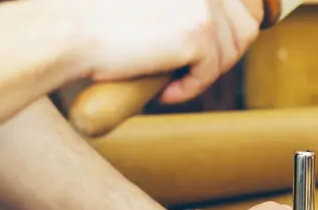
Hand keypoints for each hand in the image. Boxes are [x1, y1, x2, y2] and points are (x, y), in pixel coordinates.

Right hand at [61, 0, 260, 103]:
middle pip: (246, 27)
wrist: (71, 29)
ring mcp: (205, 3)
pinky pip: (211, 73)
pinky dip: (189, 89)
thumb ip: (186, 5)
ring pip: (233, 52)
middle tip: (192, 72)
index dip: (230, 32)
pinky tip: (165, 92)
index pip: (242, 2)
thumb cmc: (100, 18)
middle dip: (224, 56)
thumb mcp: (156, 2)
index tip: (208, 53)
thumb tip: (227, 27)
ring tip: (176, 80)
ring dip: (207, 73)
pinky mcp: (198, 32)